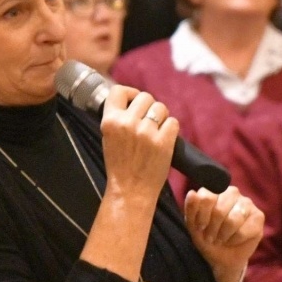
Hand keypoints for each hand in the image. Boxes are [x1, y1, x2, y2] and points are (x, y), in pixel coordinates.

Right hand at [100, 87, 179, 210]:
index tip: (134, 101)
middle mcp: (127, 124)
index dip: (130, 93)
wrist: (130, 191)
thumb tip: (133, 99)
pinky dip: (171, 129)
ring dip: (161, 117)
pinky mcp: (163, 142)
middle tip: (148, 121)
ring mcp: (146, 133)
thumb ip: (118, 118)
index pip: (119, 90)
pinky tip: (164, 139)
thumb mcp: (109, 138)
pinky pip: (173, 122)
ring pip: (161, 107)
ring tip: (156, 132)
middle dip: (149, 107)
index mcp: (110, 122)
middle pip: (145, 96)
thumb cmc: (120, 166)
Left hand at [184, 186, 263, 281]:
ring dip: (223, 235)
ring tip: (221, 239)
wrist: (220, 258)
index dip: (202, 217)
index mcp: (214, 190)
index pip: (206, 197)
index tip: (200, 227)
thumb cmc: (206, 237)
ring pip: (232, 220)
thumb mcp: (193, 225)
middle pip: (219, 210)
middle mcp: (232, 192)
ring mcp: (247, 203)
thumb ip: (191, 208)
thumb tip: (192, 193)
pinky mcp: (258, 216)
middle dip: (212, 229)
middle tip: (211, 237)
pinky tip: (233, 240)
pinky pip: (243, 231)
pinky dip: (234, 240)